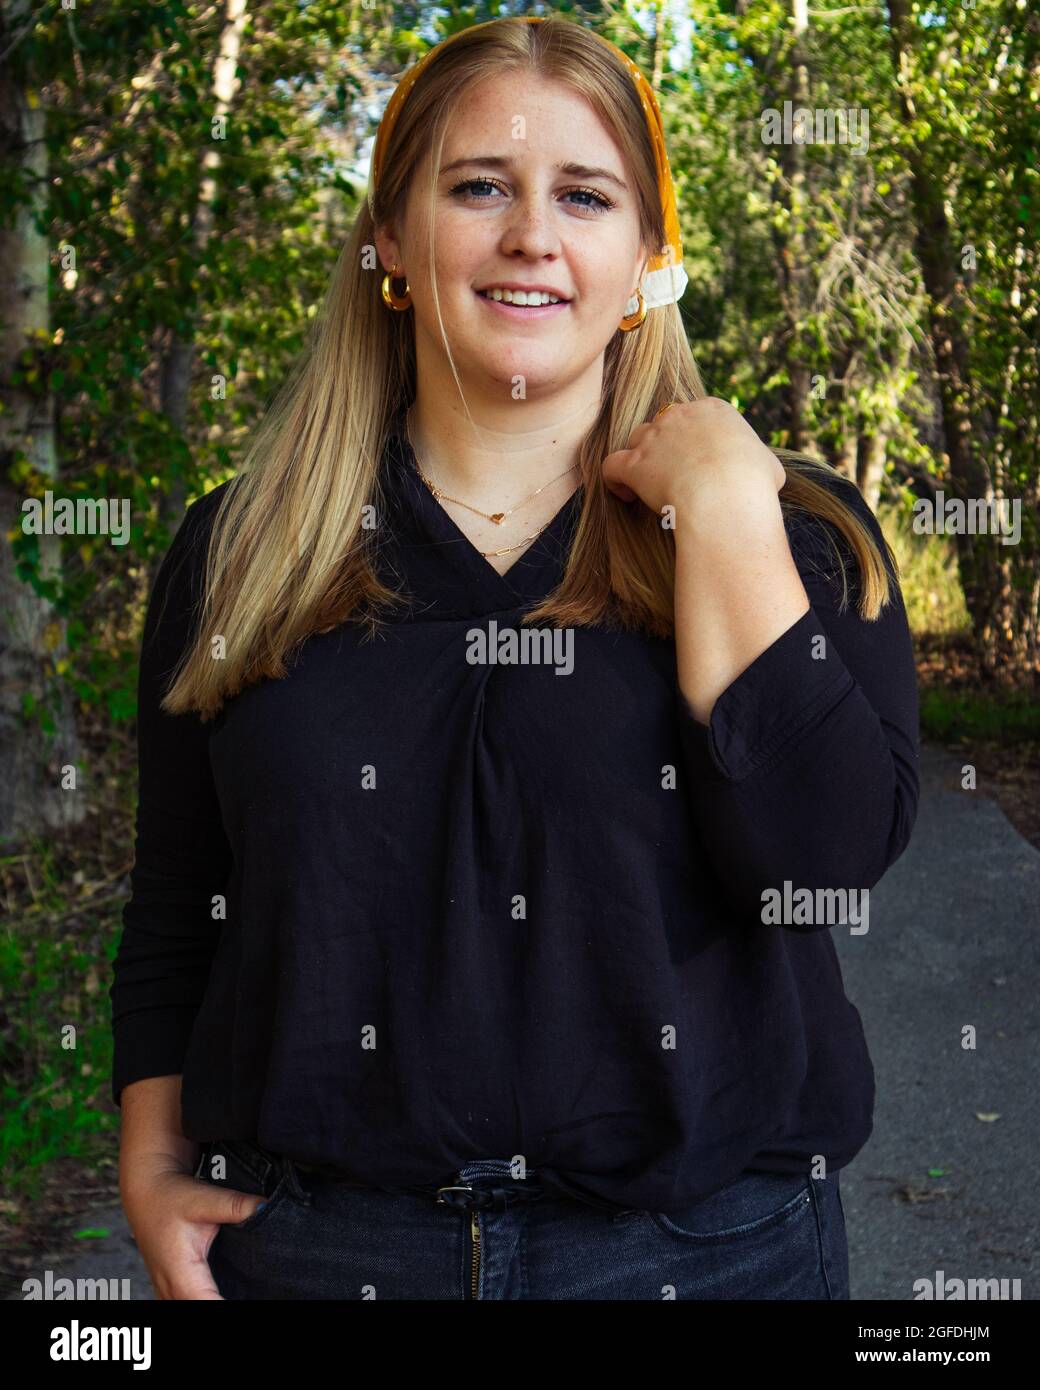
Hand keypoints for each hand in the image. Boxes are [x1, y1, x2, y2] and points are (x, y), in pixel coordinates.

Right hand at [120, 1147, 266, 1299]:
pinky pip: (187, 1304)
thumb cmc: (170, 1197)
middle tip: (261, 1294)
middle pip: (199, 1311)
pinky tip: (224, 1292)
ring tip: (244, 1292)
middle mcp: (170, 1290)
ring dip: (213, 1303)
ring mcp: (167, 1292)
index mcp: (181, 1275)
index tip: (255, 1297)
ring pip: (190, 1309)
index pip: (208, 1305)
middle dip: (226, 1304)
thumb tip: (265, 1207)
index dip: (228, 1305)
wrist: (147, 1191)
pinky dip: (206, 1300)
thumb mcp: (204, 1199)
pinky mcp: (169, 1288)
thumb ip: (235, 1206)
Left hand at [601, 398, 786, 518]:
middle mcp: (680, 415)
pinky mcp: (635, 463)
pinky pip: (612, 465)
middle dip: (667, 446)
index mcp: (714, 409)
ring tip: (650, 485)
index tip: (698, 462)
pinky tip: (626, 494)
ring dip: (642, 458)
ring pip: (638, 439)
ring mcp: (654, 437)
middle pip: (665, 423)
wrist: (727, 498)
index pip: (695, 416)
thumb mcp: (769, 465)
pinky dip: (615, 479)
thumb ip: (757, 460)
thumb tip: (761, 470)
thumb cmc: (754, 485)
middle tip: (676, 475)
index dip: (693, 439)